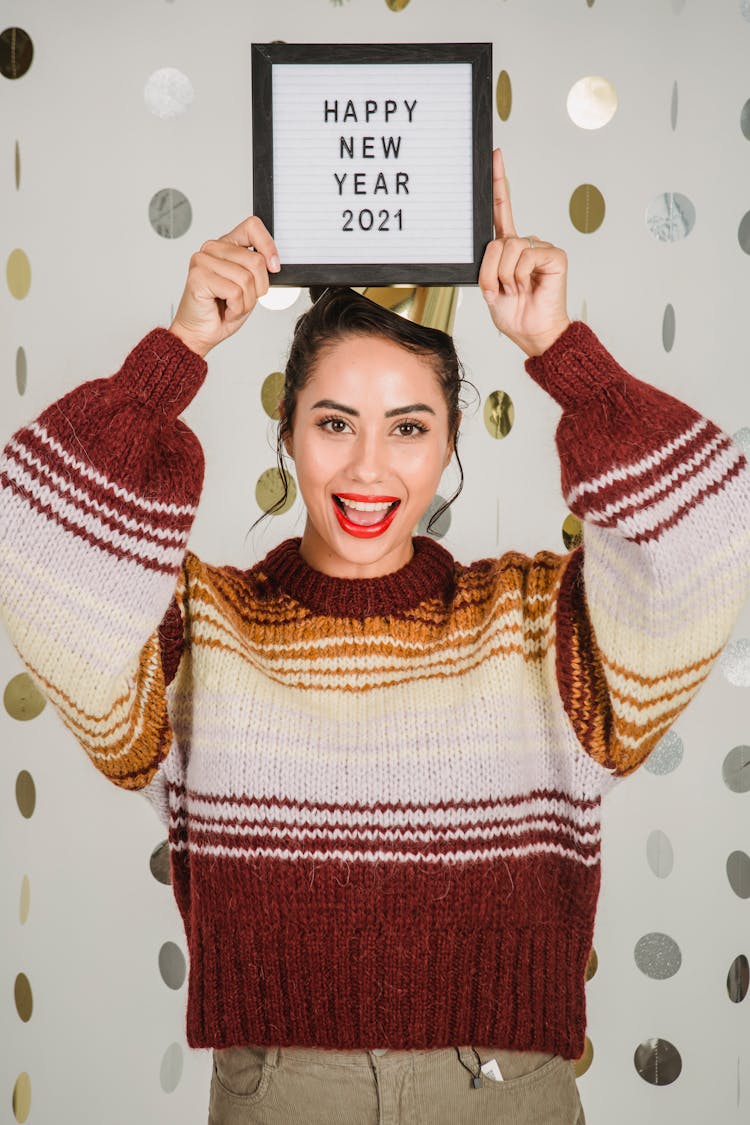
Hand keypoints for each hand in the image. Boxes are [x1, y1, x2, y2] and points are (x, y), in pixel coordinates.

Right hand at [168, 216, 279, 356]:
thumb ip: (258, 269)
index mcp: (226, 245)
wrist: (199, 333)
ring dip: (246, 302)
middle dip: (258, 289)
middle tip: (243, 300)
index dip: (268, 245)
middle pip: (255, 260)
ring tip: (232, 306)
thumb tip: (273, 262)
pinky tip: (224, 310)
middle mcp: (212, 248)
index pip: (253, 227)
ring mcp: (203, 260)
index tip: (274, 267)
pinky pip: (235, 292)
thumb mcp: (249, 287)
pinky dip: (236, 308)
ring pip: (246, 278)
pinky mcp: (199, 276)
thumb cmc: (222, 311)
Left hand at [479, 149, 569, 356]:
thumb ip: (487, 262)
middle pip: (497, 240)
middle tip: (500, 290)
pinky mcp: (554, 254)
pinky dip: (520, 275)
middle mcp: (524, 243)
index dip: (498, 183)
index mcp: (507, 248)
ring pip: (509, 248)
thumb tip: (491, 245)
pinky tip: (528, 286)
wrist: (532, 332)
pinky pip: (527, 255)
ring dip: (504, 275)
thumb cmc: (513, 312)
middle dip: (491, 270)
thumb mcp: (489, 286)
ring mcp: (540, 247)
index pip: (501, 210)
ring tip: (515, 290)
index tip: (495, 157)